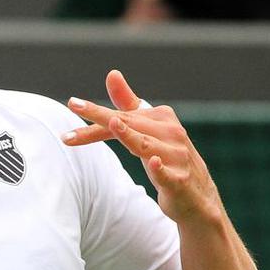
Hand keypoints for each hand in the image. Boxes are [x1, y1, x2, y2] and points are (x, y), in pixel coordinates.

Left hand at [62, 69, 222, 224]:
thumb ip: (128, 104)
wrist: (198, 195)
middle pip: (129, 124)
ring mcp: (177, 156)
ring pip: (145, 146)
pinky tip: (152, 162)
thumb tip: (112, 73)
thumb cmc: (168, 156)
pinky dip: (159, 168)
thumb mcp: (148, 129)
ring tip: (112, 123)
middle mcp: (171, 132)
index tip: (71, 102)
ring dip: (130, 136)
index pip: (122, 115)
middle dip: (102, 119)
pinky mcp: (180, 181)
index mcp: (162, 117)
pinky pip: (168, 174)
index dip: (95, 113)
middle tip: (74, 106)